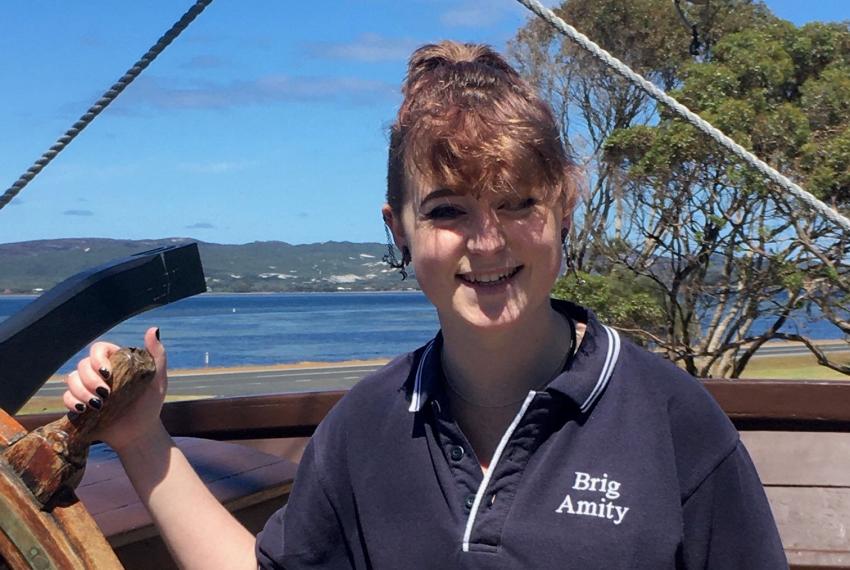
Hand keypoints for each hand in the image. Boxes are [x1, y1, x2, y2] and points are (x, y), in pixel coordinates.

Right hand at [63, 327, 166, 452]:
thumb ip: (157, 354)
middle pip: (82, 365)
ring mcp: (88, 388)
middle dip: (90, 379)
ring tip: (97, 405)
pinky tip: (83, 409)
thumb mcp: (158, 379)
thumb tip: (153, 329)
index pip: (98, 349)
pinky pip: (66, 397)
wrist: (139, 433)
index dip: (97, 358)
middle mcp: (99, 373)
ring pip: (71, 379)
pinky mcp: (79, 404)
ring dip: (80, 391)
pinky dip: (71, 401)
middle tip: (105, 394)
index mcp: (116, 362)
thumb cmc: (150, 404)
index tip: (107, 373)